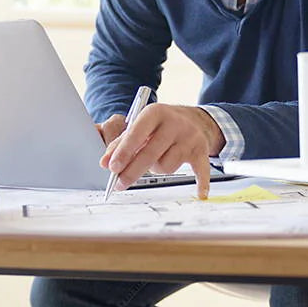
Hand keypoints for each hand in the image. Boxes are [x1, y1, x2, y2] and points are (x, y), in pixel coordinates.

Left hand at [101, 104, 224, 199]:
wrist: (194, 118)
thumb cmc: (161, 124)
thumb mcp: (141, 126)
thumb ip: (121, 143)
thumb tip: (105, 163)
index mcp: (155, 113)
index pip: (136, 134)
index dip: (124, 152)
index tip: (112, 168)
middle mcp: (174, 123)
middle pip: (150, 154)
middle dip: (133, 171)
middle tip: (120, 184)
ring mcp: (190, 137)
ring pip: (167, 167)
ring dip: (157, 169)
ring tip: (157, 159)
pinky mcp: (201, 150)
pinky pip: (200, 171)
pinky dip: (201, 183)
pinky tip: (200, 193)